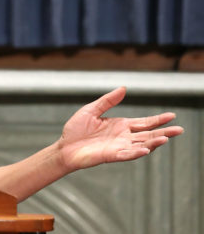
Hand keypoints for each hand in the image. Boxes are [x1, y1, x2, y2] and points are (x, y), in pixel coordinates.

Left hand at [58, 87, 183, 171]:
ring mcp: (118, 147)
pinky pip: (126, 154)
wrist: (64, 147)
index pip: (143, 122)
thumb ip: (107, 101)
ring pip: (141, 145)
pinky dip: (136, 152)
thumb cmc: (76, 129)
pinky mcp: (111, 155)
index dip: (157, 120)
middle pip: (147, 134)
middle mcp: (123, 137)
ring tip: (165, 138)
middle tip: (179, 129)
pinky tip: (145, 149)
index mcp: (120, 125)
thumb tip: (124, 88)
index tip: (172, 116)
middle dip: (163, 132)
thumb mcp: (91, 110)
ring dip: (153, 142)